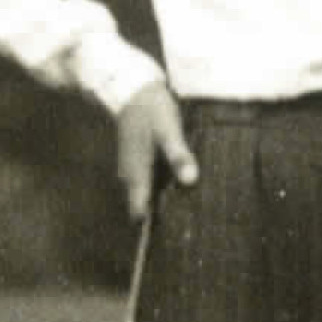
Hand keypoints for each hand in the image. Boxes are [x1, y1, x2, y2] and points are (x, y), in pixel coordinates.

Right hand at [115, 77, 196, 217]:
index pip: (139, 213)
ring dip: (163, 201)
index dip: (153, 227)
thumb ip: (178, 155)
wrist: (134, 88)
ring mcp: (132, 168)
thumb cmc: (152, 110)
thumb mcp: (169, 130)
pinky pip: (148, 182)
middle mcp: (130, 176)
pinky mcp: (138, 161)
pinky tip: (181, 183)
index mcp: (136, 173)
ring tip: (190, 207)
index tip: (174, 233)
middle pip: (143, 207)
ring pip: (146, 194)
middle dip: (162, 216)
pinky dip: (161, 187)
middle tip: (189, 224)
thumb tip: (190, 181)